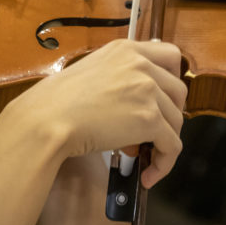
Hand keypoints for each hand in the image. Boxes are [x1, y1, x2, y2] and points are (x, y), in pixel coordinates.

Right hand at [15, 39, 185, 187]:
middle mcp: (141, 64)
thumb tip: (138, 108)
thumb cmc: (58, 101)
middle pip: (178, 90)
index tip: (164, 98)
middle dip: (170, 113)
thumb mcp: (92, 72)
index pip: (170, 55)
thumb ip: (119, 79)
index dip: (171, 80)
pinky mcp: (149, 118)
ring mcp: (147, 90)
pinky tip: (149, 174)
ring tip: (141, 155)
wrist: (47, 119)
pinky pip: (172, 145)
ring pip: (176, 120)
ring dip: (163, 141)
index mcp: (126, 49)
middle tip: (150, 131)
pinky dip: (164, 163)